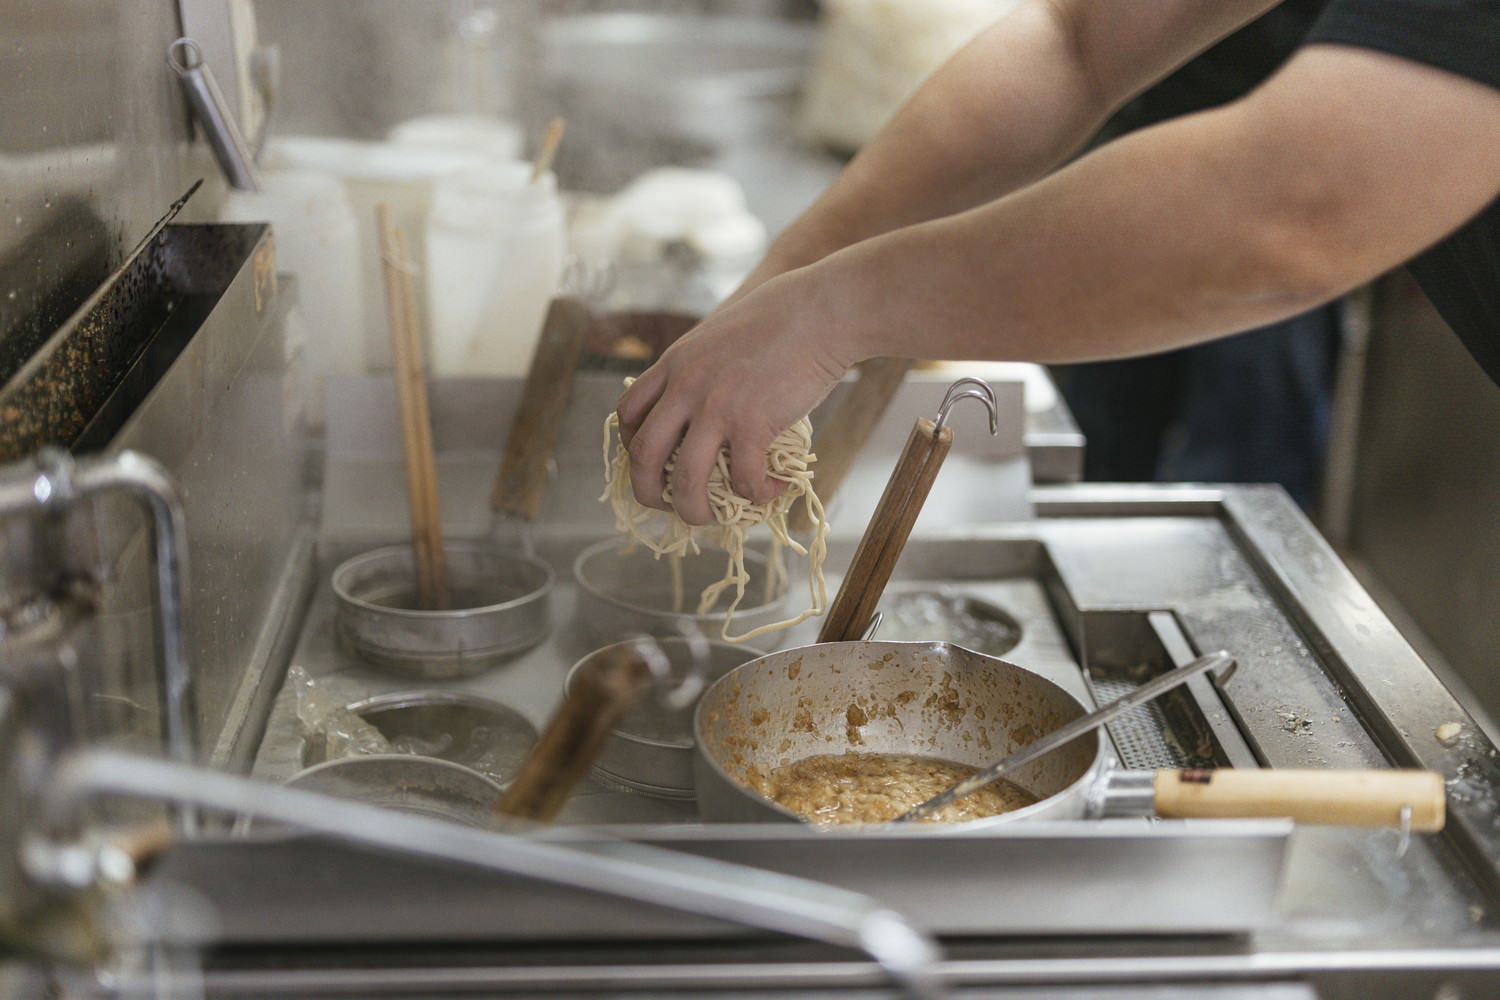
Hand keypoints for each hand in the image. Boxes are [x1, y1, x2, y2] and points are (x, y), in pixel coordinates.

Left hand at [615, 268, 859, 524]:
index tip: (654, 462)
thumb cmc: (784, 316)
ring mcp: (716, 407)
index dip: (632, 446)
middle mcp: (686, 387)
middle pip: (644, 455)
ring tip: (716, 517)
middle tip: (670, 505)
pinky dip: (757, 494)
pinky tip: (773, 488)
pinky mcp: (752, 424)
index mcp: (675, 363)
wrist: (823, 309)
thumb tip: (712, 401)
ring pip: (686, 480)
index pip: (628, 413)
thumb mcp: (721, 334)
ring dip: (696, 510)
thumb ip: (705, 367)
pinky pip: (743, 479)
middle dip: (649, 492)